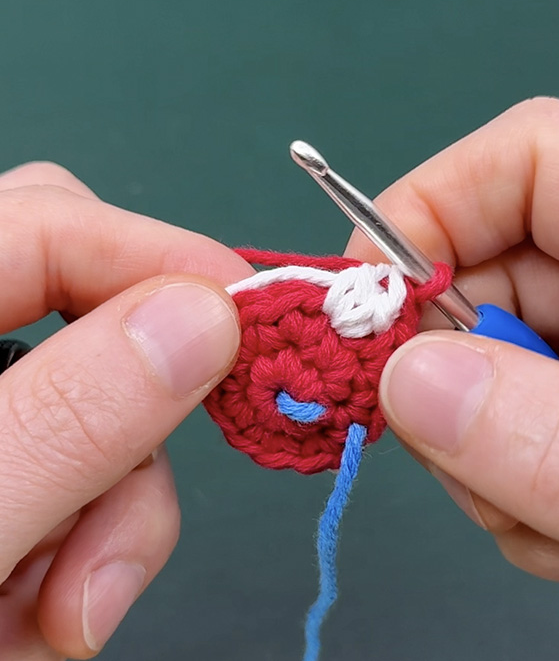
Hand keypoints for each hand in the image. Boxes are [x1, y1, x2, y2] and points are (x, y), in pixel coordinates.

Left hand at [0, 163, 251, 658]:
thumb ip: (67, 424)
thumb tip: (209, 320)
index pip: (44, 222)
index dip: (163, 257)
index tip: (256, 323)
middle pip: (78, 299)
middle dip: (137, 396)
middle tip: (155, 464)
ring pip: (104, 409)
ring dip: (116, 512)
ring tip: (66, 614)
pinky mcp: (9, 474)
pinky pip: (90, 478)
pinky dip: (93, 547)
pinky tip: (46, 615)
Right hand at [345, 98, 558, 642]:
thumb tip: (406, 380)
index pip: (538, 160)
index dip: (429, 211)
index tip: (366, 314)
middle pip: (497, 280)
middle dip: (458, 387)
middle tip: (477, 486)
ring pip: (497, 377)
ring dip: (506, 480)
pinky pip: (528, 441)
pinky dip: (538, 515)